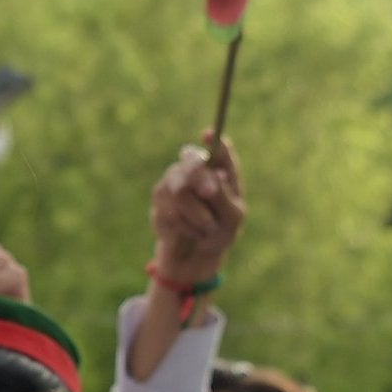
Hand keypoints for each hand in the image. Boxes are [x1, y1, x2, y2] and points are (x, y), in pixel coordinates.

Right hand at [149, 133, 243, 286]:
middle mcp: (196, 170)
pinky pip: (168, 208)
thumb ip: (225, 197)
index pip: (218, 149)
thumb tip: (216, 175)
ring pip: (179, 188)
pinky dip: (184, 225)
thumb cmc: (219, 233)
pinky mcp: (159, 198)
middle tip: (210, 192)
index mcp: (220, 170)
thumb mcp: (232, 218)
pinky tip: (189, 232)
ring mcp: (175, 180)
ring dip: (196, 214)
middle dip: (201, 177)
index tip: (209, 134)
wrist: (194, 257)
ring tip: (206, 228)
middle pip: (190, 158)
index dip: (213, 139)